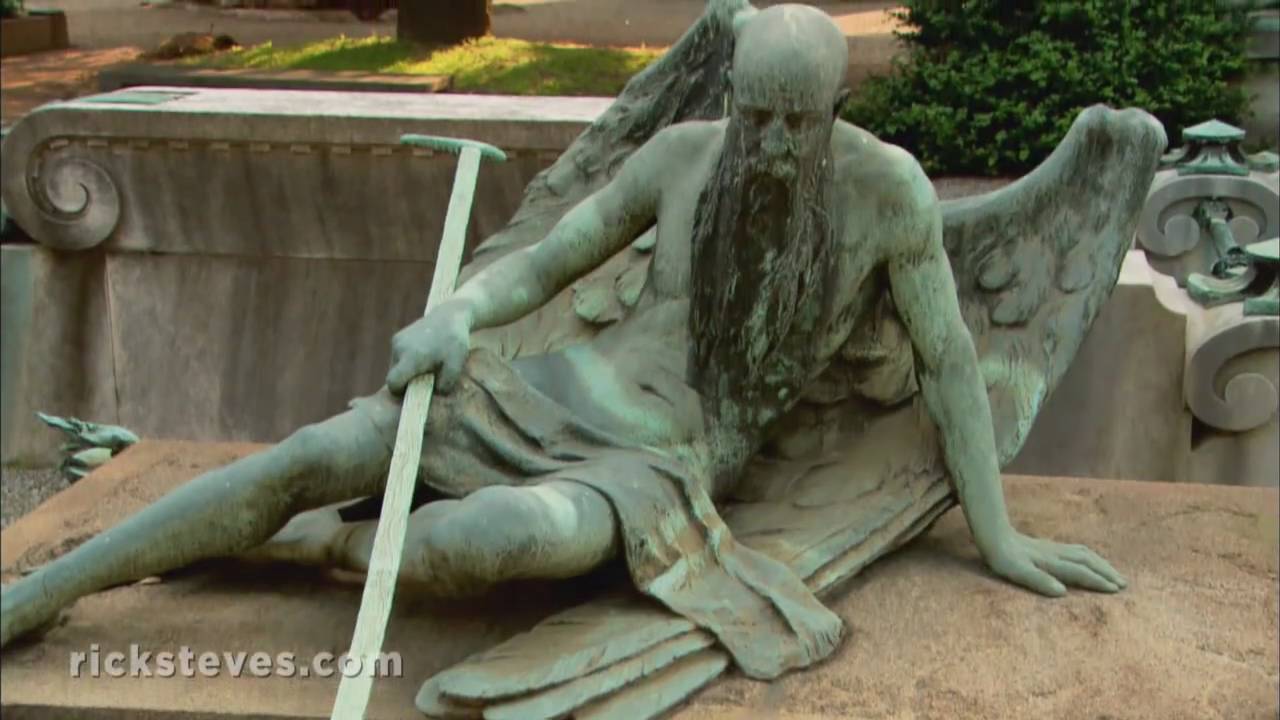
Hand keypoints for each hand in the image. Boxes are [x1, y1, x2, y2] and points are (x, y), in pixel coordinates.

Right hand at [386, 302, 471, 395]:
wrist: (450, 315)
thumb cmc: (455, 342)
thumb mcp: (456, 367)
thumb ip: (445, 385)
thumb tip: (435, 393)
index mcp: (411, 358)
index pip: (393, 383)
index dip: (400, 392)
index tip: (414, 392)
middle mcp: (399, 349)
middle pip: (394, 376)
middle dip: (407, 381)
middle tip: (426, 378)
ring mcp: (397, 341)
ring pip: (396, 366)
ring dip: (408, 370)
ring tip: (427, 364)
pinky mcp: (397, 337)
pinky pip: (398, 357)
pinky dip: (408, 361)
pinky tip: (424, 355)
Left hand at [982, 530, 1126, 597]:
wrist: (992, 535)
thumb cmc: (1002, 558)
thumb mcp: (1016, 572)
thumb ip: (1039, 581)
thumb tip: (1062, 592)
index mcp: (1051, 562)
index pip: (1080, 572)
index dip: (1098, 581)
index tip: (1116, 590)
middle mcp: (1057, 554)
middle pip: (1088, 561)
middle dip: (1107, 572)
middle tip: (1124, 584)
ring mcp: (1054, 548)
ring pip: (1084, 553)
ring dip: (1101, 563)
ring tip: (1114, 573)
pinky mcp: (1049, 546)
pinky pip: (1077, 550)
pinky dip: (1090, 556)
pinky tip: (1090, 559)